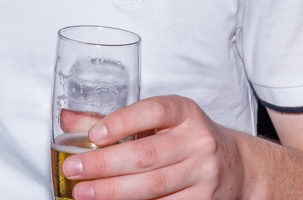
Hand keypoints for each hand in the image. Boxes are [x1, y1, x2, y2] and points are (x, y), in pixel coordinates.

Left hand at [59, 95, 243, 199]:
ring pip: (153, 187)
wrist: (236, 165)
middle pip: (146, 155)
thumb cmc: (184, 137)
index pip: (153, 111)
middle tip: (73, 170)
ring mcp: (204, 174)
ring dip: (113, 192)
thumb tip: (66, 120)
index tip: (93, 135)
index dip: (122, 122)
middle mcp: (197, 141)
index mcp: (184, 112)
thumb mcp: (158, 120)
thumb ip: (113, 119)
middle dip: (104, 165)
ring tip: (83, 193)